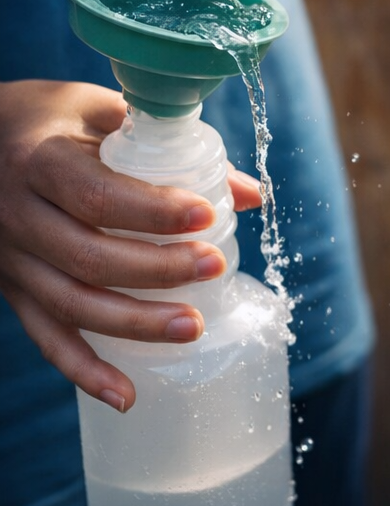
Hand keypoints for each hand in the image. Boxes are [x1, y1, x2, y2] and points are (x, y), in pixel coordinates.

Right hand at [0, 82, 260, 411]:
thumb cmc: (47, 118)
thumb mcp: (99, 109)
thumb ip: (169, 144)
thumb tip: (249, 194)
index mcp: (41, 161)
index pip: (97, 195)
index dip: (154, 210)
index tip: (208, 216)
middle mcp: (17, 215)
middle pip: (88, 256)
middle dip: (158, 268)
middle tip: (215, 266)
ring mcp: (10, 259)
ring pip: (71, 303)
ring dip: (134, 324)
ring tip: (193, 328)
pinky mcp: (11, 289)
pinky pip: (46, 337)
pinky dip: (84, 372)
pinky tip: (127, 396)